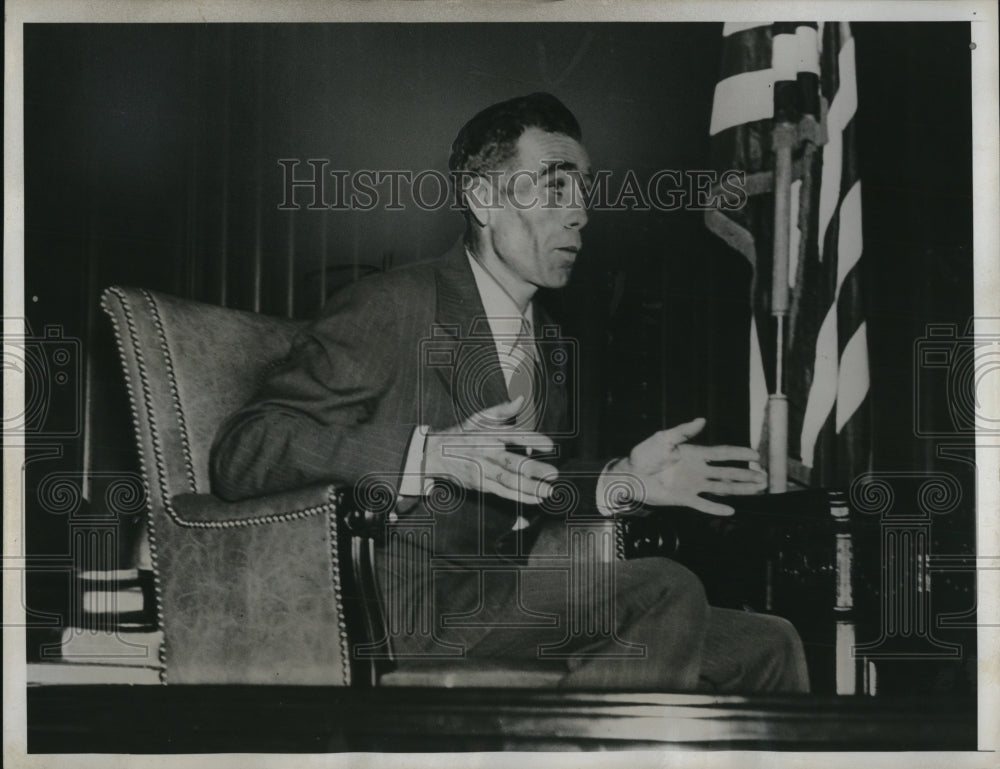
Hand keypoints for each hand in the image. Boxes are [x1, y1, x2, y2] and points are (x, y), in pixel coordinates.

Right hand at [423, 396, 557, 504]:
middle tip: (554, 473)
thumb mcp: (480, 417)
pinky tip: (535, 499)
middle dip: (534, 469)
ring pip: (508, 481)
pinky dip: (519, 497)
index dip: (532, 440)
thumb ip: (503, 409)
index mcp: (489, 434)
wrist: (435, 453)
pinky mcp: (480, 484)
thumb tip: (521, 399)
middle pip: (512, 462)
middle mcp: (487, 453)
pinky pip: (502, 492)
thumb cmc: (463, 434)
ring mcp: (483, 470)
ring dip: (529, 487)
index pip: (514, 436)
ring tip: (548, 491)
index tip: (550, 445)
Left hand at [614, 417, 765, 515]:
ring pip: (722, 488)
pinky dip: (716, 508)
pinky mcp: (684, 499)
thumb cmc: (644, 454)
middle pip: (728, 472)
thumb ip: (684, 431)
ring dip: (740, 489)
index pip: (722, 453)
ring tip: (759, 489)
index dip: (740, 454)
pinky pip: (703, 505)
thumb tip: (702, 420)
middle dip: (747, 474)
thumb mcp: (664, 438)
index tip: (756, 455)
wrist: (630, 475)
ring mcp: (692, 485)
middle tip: (766, 477)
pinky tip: (731, 510)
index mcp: (695, 453)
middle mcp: (697, 470)